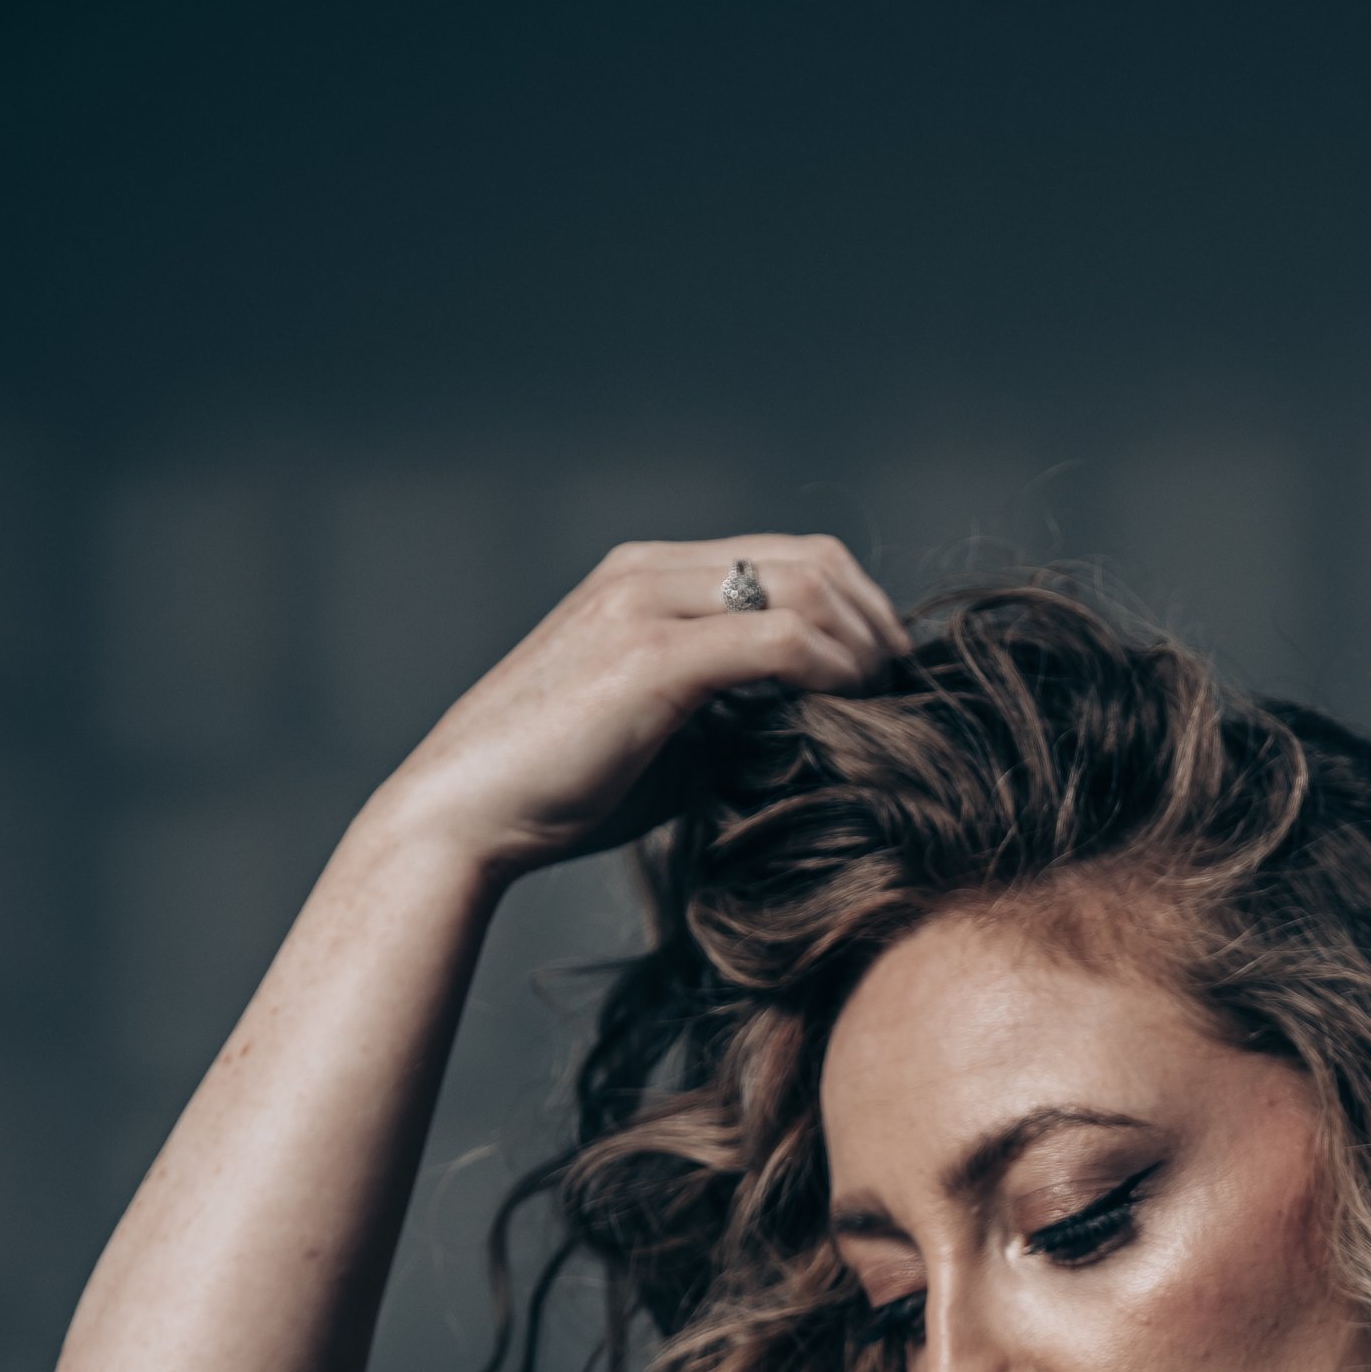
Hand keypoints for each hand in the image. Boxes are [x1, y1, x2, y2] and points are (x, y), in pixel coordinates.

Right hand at [369, 533, 909, 880]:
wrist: (464, 815)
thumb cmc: (557, 791)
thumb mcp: (660, 739)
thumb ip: (728, 713)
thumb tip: (811, 733)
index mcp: (646, 575)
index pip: (787, 556)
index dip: (855, 608)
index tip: (886, 674)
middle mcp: (647, 571)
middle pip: (812, 557)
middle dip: (876, 620)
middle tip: (905, 689)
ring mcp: (647, 605)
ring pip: (806, 585)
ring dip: (864, 645)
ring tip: (886, 706)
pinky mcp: (652, 657)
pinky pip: (781, 638)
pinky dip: (834, 669)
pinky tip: (850, 712)